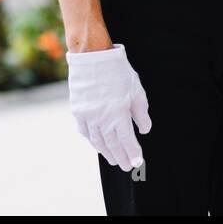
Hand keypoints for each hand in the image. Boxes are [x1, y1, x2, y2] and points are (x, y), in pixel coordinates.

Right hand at [65, 43, 150, 172]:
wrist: (92, 57)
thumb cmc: (117, 72)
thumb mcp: (136, 90)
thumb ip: (141, 113)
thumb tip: (145, 130)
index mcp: (118, 112)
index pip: (127, 140)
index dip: (133, 152)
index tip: (138, 161)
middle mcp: (102, 118)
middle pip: (112, 144)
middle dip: (120, 157)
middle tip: (127, 166)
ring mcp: (88, 116)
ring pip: (97, 141)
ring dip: (106, 152)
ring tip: (113, 160)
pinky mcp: (78, 111)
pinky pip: (85, 131)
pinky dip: (92, 140)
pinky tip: (97, 145)